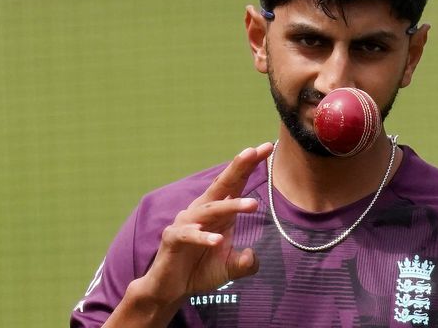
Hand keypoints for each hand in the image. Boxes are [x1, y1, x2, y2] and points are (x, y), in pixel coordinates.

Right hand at [132, 143, 272, 305]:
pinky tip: (217, 240)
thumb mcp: (229, 269)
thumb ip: (245, 264)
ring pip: (210, 209)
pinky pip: (188, 235)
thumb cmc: (200, 271)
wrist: (170, 289)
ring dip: (231, 206)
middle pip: (222, 185)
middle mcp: (202, 212)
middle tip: (253, 151)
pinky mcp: (173, 239)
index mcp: (218, 213)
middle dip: (238, 168)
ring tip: (252, 205)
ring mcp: (186, 223)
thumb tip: (251, 256)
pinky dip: (202, 237)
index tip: (267, 148)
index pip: (235, 184)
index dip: (249, 166)